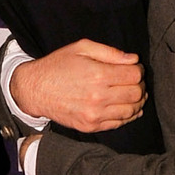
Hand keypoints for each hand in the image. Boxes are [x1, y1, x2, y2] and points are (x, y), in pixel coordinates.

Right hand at [9, 39, 145, 132]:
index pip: (135, 76)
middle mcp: (98, 97)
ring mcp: (94, 114)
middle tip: (134, 80)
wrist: (35, 89)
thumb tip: (133, 59)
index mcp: (98, 75)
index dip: (139, 70)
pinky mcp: (90, 126)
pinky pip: (118, 124)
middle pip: (136, 94)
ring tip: (131, 93)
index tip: (134, 67)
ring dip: (136, 101)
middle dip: (140, 85)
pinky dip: (127, 115)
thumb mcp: (81, 48)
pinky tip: (125, 106)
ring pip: (131, 111)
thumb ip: (110, 52)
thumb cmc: (58, 65)